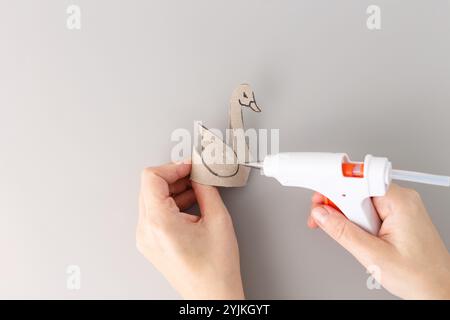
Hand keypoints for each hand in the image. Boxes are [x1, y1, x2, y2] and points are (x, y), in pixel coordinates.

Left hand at [136, 161, 243, 298]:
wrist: (212, 295)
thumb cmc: (215, 269)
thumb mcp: (218, 220)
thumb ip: (207, 189)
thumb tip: (200, 174)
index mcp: (159, 223)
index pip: (152, 178)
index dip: (173, 167)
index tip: (190, 166)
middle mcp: (146, 231)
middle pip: (150, 187)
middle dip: (174, 177)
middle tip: (196, 175)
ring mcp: (146, 238)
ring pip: (152, 199)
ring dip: (174, 190)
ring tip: (198, 190)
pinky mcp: (151, 243)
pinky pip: (156, 214)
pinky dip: (172, 204)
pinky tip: (192, 203)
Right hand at [308, 184, 449, 298]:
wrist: (438, 291)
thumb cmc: (419, 276)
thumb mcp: (373, 256)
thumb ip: (343, 232)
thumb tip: (321, 214)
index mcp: (399, 201)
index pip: (358, 180)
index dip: (334, 185)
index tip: (315, 188)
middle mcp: (401, 199)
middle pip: (356, 189)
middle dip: (339, 206)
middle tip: (332, 224)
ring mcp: (399, 206)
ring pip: (359, 200)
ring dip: (350, 218)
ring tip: (360, 240)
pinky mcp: (396, 215)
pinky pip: (368, 208)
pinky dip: (358, 221)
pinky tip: (363, 237)